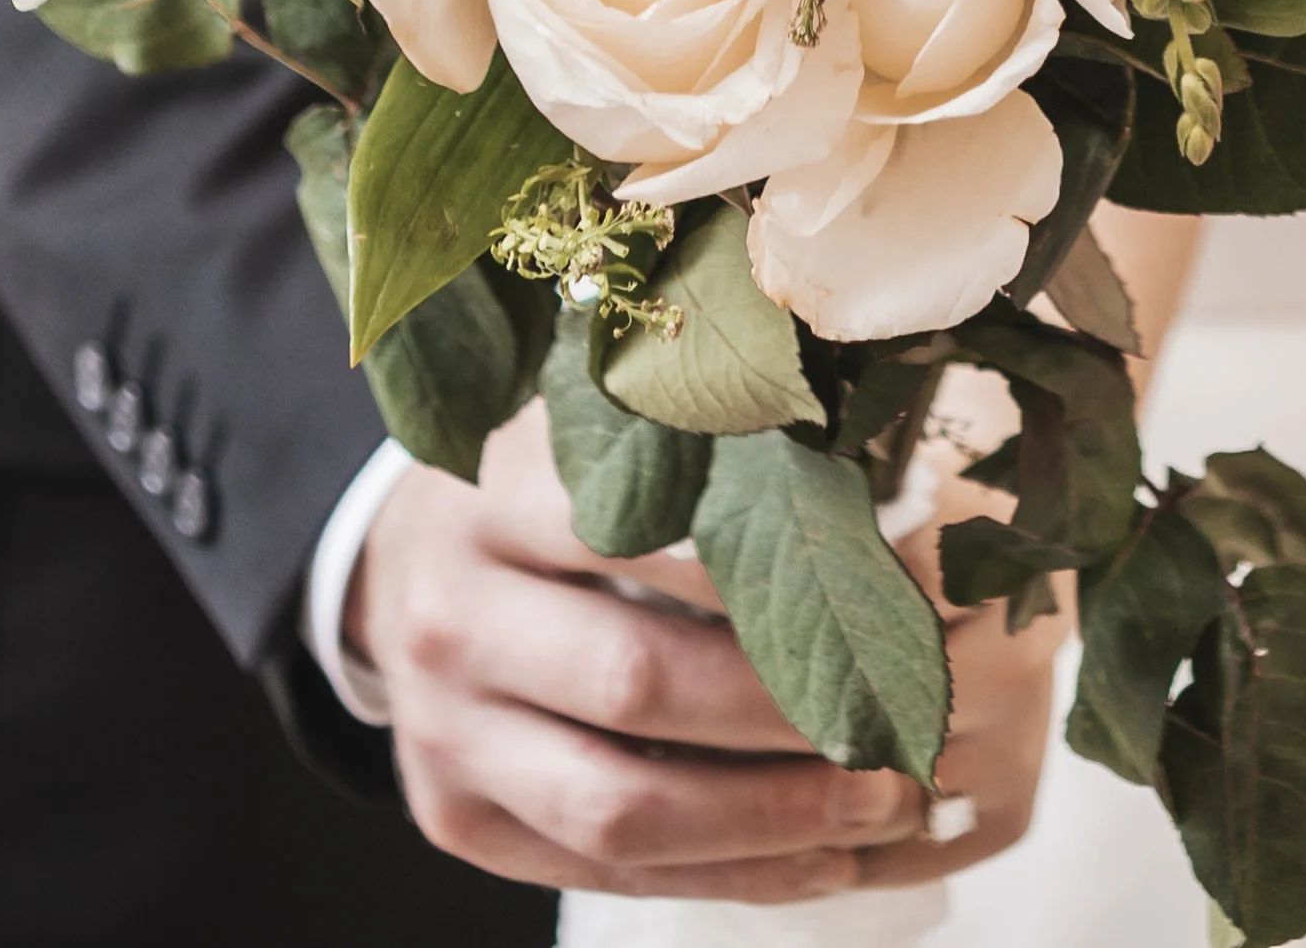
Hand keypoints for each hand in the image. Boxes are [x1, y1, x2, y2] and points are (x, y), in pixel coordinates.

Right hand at [346, 398, 1057, 902]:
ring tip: (880, 801)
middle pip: (635, 681)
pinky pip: (607, 875)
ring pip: (620, 809)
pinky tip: (823, 860)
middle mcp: (447, 618)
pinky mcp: (457, 821)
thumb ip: (698, 440)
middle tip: (902, 714)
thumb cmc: (539, 488)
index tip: (881, 579)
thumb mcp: (588, 428)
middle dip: (786, 708)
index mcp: (487, 497)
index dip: (762, 566)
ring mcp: (443, 733)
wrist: (404, 569)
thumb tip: (878, 465)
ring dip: (769, 819)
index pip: (633, 535)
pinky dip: (728, 876)